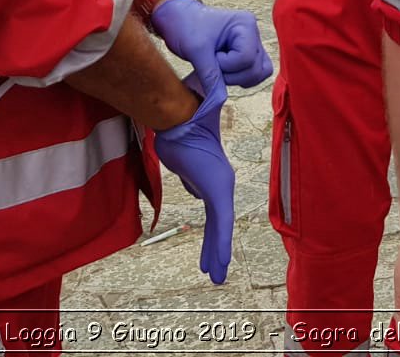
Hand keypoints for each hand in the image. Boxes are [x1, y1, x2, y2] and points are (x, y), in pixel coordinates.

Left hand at [152, 0, 273, 89]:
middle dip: (232, 75)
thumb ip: (210, 75)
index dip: (227, 65)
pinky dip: (239, 79)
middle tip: (212, 64)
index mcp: (245, 24)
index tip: (210, 56)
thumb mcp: (196, 51)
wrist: (177, 19)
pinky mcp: (246, 54)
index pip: (246, 58)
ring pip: (258, 74)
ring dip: (237, 79)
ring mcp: (252, 44)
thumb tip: (219, 100)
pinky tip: (223, 72)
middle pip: (256, 69)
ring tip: (217, 68)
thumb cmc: (186, 26)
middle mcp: (253, 34)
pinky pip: (253, 74)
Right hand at [154, 74, 235, 283]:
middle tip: (215, 273)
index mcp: (214, 179)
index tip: (210, 254)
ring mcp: (221, 187)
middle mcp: (221, 184)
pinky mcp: (218, 190)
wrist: (178, 122)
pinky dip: (221, 244)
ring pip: (221, 228)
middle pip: (219, 223)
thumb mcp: (184, 162)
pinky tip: (221, 262)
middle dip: (216, 249)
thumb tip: (194, 192)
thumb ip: (191, 178)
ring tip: (217, 276)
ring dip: (218, 253)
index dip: (214, 234)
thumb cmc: (177, 135)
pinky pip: (221, 222)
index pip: (216, 213)